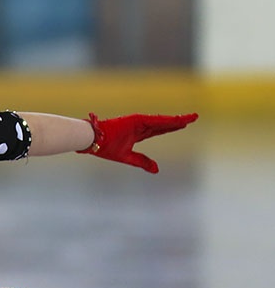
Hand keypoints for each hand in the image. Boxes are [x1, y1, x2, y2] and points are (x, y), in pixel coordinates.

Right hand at [78, 112, 197, 172]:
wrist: (93, 141)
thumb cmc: (105, 148)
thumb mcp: (127, 157)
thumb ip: (142, 162)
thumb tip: (157, 170)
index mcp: (138, 133)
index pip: (160, 129)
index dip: (173, 126)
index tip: (185, 124)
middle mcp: (140, 125)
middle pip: (164, 123)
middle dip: (179, 121)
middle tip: (194, 117)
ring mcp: (139, 121)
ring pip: (163, 121)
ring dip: (178, 119)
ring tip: (192, 118)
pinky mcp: (137, 120)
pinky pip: (156, 121)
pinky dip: (169, 121)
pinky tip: (180, 121)